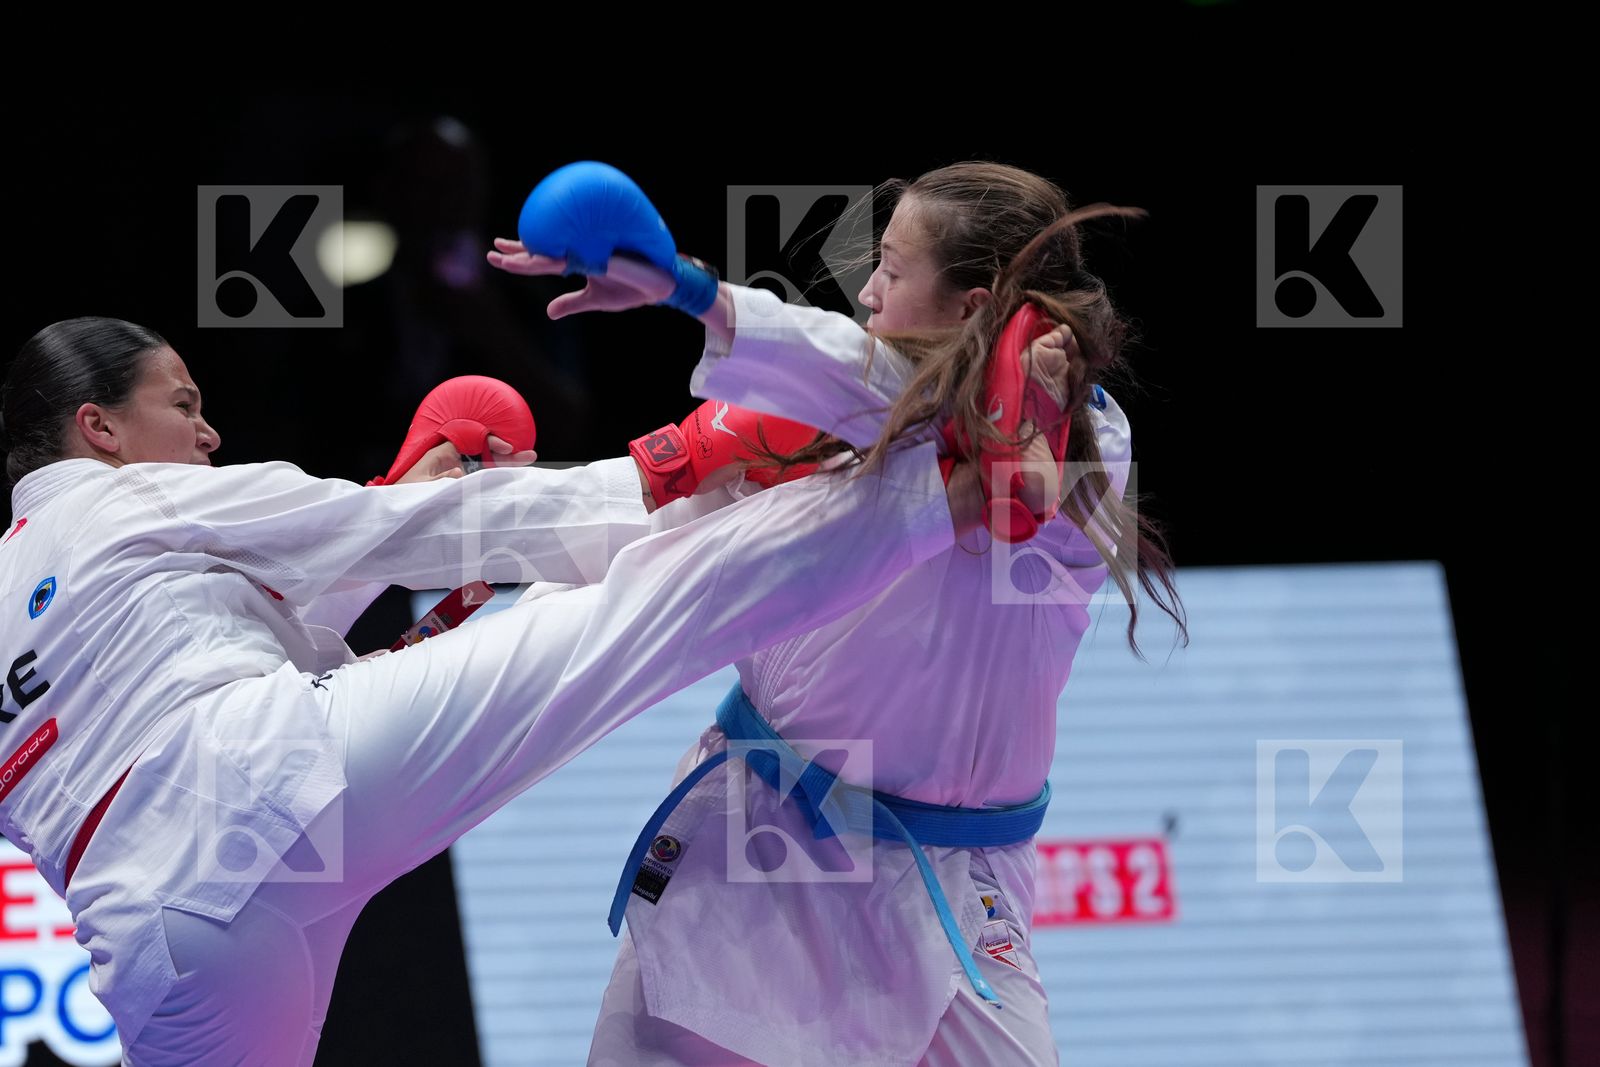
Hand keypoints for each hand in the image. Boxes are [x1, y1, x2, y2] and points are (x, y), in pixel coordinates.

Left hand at [390, 434, 537, 483]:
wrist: (395, 509)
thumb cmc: (404, 493)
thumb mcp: (420, 486)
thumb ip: (440, 479)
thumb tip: (458, 472)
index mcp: (442, 453)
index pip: (472, 439)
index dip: (490, 442)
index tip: (507, 448)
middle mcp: (452, 459)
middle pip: (484, 452)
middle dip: (506, 454)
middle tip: (529, 456)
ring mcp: (456, 472)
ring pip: (485, 465)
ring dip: (505, 465)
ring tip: (527, 462)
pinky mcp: (458, 485)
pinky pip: (480, 479)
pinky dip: (496, 478)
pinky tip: (511, 478)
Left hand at [487, 238, 674, 319]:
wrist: (656, 287)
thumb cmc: (628, 290)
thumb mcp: (594, 300)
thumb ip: (571, 304)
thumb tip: (548, 312)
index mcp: (575, 262)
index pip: (541, 258)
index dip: (520, 256)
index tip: (498, 257)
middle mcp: (578, 254)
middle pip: (540, 250)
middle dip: (515, 250)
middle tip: (492, 247)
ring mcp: (587, 254)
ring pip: (551, 254)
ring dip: (527, 255)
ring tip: (504, 254)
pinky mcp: (599, 260)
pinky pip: (574, 260)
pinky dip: (556, 259)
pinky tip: (538, 258)